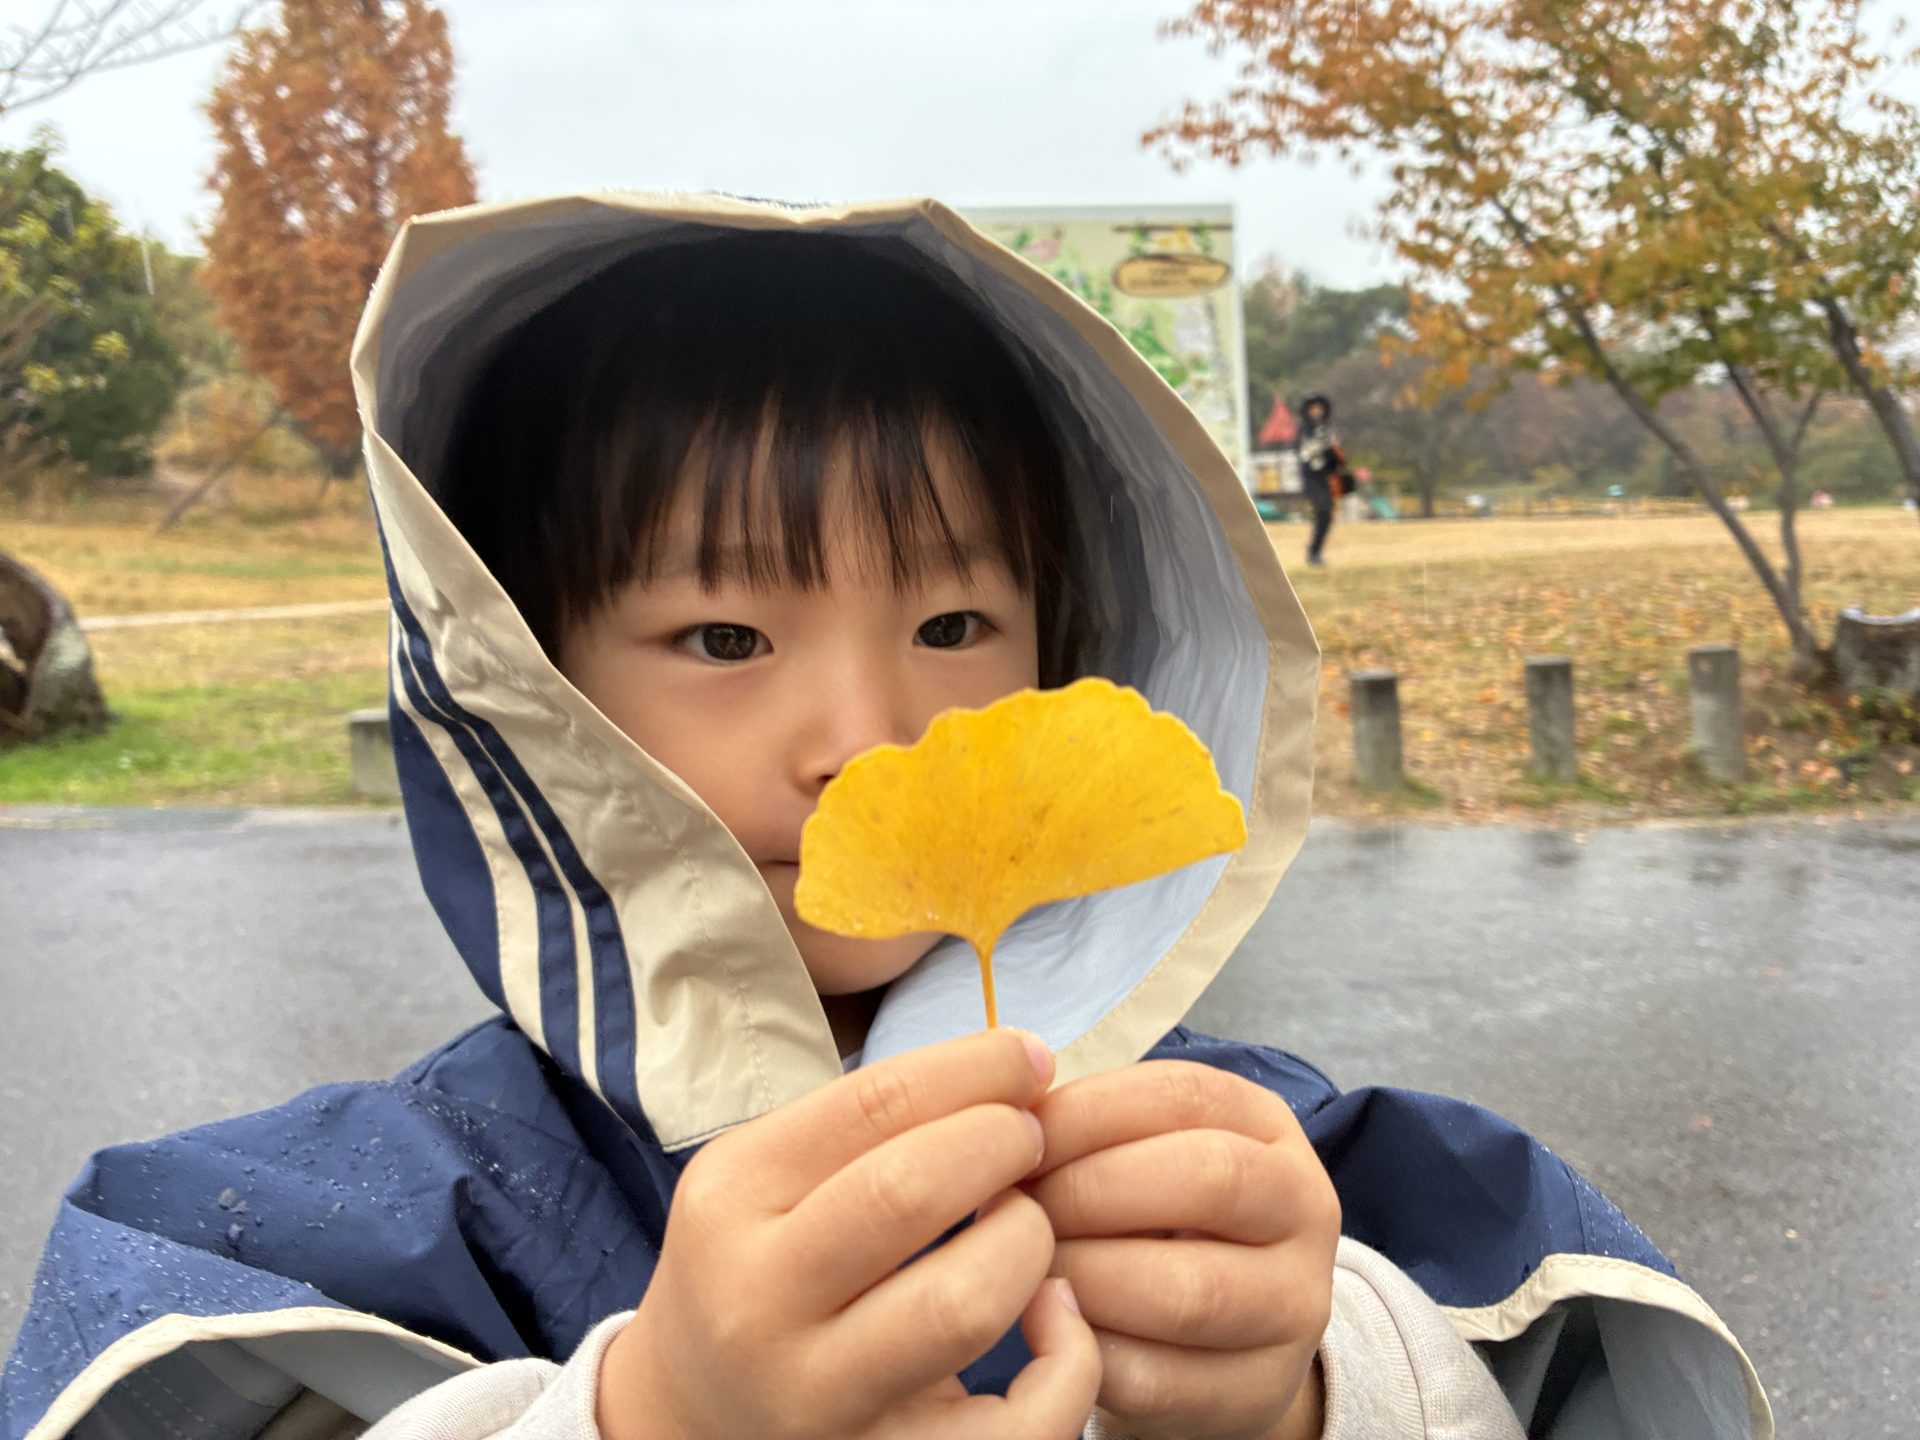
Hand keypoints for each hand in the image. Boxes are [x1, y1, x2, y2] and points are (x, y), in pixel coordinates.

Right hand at [598, 1028, 1100, 1439]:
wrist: (685, 1410)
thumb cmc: (755, 1263)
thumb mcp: (763, 1173)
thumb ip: (866, 1122)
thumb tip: (1017, 1072)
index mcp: (732, 1198)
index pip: (872, 1105)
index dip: (976, 1069)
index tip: (1028, 1060)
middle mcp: (759, 1302)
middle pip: (911, 1192)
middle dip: (1002, 1143)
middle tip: (1029, 1138)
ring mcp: (819, 1397)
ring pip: (962, 1306)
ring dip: (1028, 1240)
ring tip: (1026, 1220)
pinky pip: (1012, 1426)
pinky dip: (1065, 1361)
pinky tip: (1056, 1314)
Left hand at [1027, 1062, 1339, 1439]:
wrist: (1218, 1334)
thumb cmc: (1155, 1217)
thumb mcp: (1142, 1151)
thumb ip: (1087, 1129)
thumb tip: (1007, 1125)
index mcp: (1266, 1126)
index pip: (1182, 1095)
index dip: (1088, 1112)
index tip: (1019, 1138)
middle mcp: (1304, 1208)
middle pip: (1207, 1179)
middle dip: (1090, 1192)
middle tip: (1019, 1209)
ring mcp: (1293, 1307)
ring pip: (1189, 1291)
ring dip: (1086, 1276)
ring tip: (1028, 1268)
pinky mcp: (1257, 1391)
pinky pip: (1160, 1379)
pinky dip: (1088, 1350)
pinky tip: (1053, 1326)